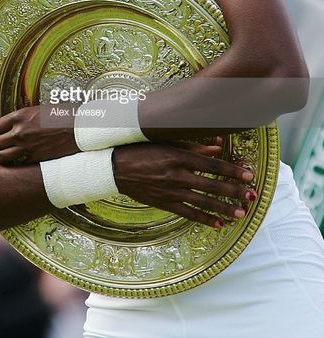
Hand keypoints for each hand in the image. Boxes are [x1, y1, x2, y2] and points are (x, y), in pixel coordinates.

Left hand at [0, 104, 78, 164]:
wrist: (82, 128)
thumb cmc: (66, 116)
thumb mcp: (41, 110)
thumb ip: (27, 118)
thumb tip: (18, 125)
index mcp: (20, 115)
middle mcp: (19, 131)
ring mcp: (26, 146)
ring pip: (0, 156)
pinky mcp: (35, 158)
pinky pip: (16, 165)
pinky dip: (10, 167)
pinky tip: (10, 169)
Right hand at [113, 141, 256, 229]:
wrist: (114, 167)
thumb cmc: (140, 149)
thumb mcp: (166, 142)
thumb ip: (193, 146)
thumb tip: (218, 147)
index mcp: (178, 156)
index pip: (212, 165)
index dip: (232, 170)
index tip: (248, 174)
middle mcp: (177, 175)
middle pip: (211, 185)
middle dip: (233, 192)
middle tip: (252, 196)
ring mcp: (171, 191)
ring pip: (203, 202)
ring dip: (224, 209)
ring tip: (241, 214)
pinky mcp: (164, 203)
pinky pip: (188, 213)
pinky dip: (204, 219)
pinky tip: (219, 223)